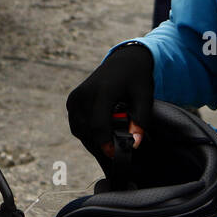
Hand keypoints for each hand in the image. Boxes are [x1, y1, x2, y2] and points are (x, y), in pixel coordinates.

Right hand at [66, 43, 154, 160]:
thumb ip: (140, 120)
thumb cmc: (137, 78)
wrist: (125, 60)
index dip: (106, 144)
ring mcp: (75, 98)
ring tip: (110, 145)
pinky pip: (76, 124)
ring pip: (79, 130)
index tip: (116, 155)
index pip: (98, 126)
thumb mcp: (144, 97)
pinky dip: (87, 133)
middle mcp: (84, 94)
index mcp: (102, 92)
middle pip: (87, 130)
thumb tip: (134, 144)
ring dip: (92, 140)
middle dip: (100, 145)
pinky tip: (102, 135)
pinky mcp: (72, 101)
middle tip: (116, 153)